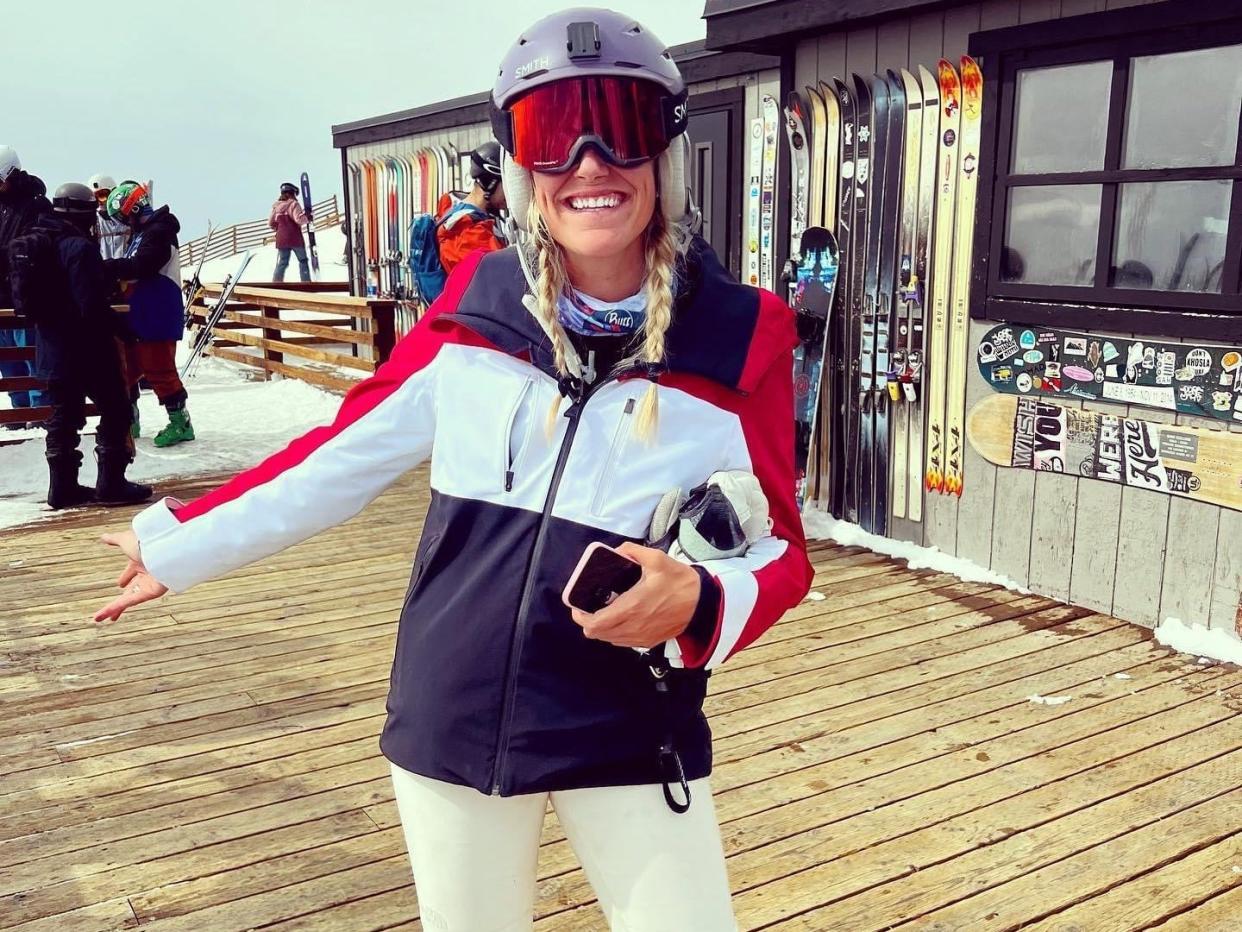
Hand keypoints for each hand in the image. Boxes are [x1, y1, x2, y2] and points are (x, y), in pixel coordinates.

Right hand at [93, 530, 167, 623]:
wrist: (163, 547)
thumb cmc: (147, 541)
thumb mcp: (126, 540)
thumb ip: (114, 539)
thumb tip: (103, 536)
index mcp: (141, 560)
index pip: (132, 571)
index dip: (125, 577)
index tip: (120, 584)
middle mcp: (147, 573)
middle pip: (132, 587)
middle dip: (124, 594)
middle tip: (117, 603)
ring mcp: (149, 584)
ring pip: (129, 599)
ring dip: (117, 609)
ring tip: (108, 618)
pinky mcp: (151, 593)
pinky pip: (131, 603)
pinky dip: (117, 609)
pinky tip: (106, 616)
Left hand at [570, 542, 700, 649]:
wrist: (703, 604)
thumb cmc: (681, 583)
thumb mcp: (657, 560)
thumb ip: (633, 551)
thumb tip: (618, 550)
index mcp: (631, 607)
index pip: (595, 623)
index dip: (580, 617)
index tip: (578, 606)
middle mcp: (633, 626)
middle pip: (597, 634)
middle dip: (588, 621)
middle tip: (588, 607)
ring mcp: (641, 637)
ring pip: (609, 640)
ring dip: (602, 628)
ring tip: (604, 611)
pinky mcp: (649, 641)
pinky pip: (623, 641)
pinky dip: (615, 633)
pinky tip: (621, 618)